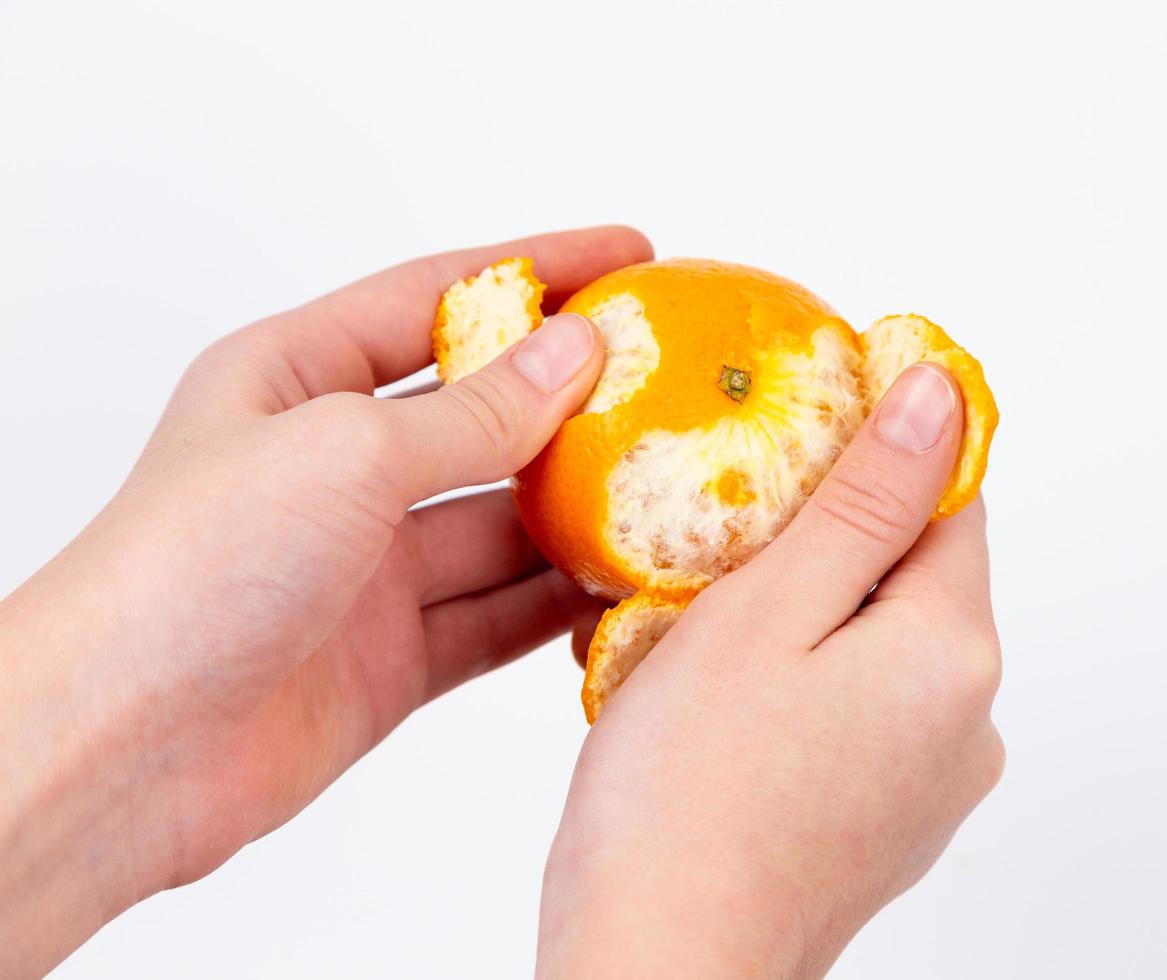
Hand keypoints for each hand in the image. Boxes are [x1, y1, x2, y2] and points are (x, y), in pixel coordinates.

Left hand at [0, 225, 651, 975]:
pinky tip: (624, 587)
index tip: (632, 256)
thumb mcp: (346, 452)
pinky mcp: (390, 655)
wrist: (119, 751)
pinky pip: (495, 614)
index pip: (436, 298)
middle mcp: (332, 466)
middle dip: (576, 401)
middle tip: (679, 382)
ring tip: (677, 489)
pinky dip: (557, 604)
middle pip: (481, 416)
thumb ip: (475, 412)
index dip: (539, 271)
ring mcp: (365, 565)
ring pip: (500, 525)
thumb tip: (577, 352)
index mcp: (295, 379)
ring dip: (580, 512)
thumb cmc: (190, 570)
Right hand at [537, 363, 1004, 978]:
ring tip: (691, 630)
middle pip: (910, 573)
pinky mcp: (886, 821)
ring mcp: (931, 781)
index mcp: (955, 653)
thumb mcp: (769, 610)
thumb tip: (940, 395)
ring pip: (872, 642)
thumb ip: (865, 498)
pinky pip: (853, 711)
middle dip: (818, 539)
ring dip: (795, 614)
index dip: (878, 444)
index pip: (951, 496)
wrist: (658, 970)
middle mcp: (969, 720)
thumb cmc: (689, 796)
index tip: (797, 426)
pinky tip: (714, 701)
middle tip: (715, 545)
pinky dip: (794, 684)